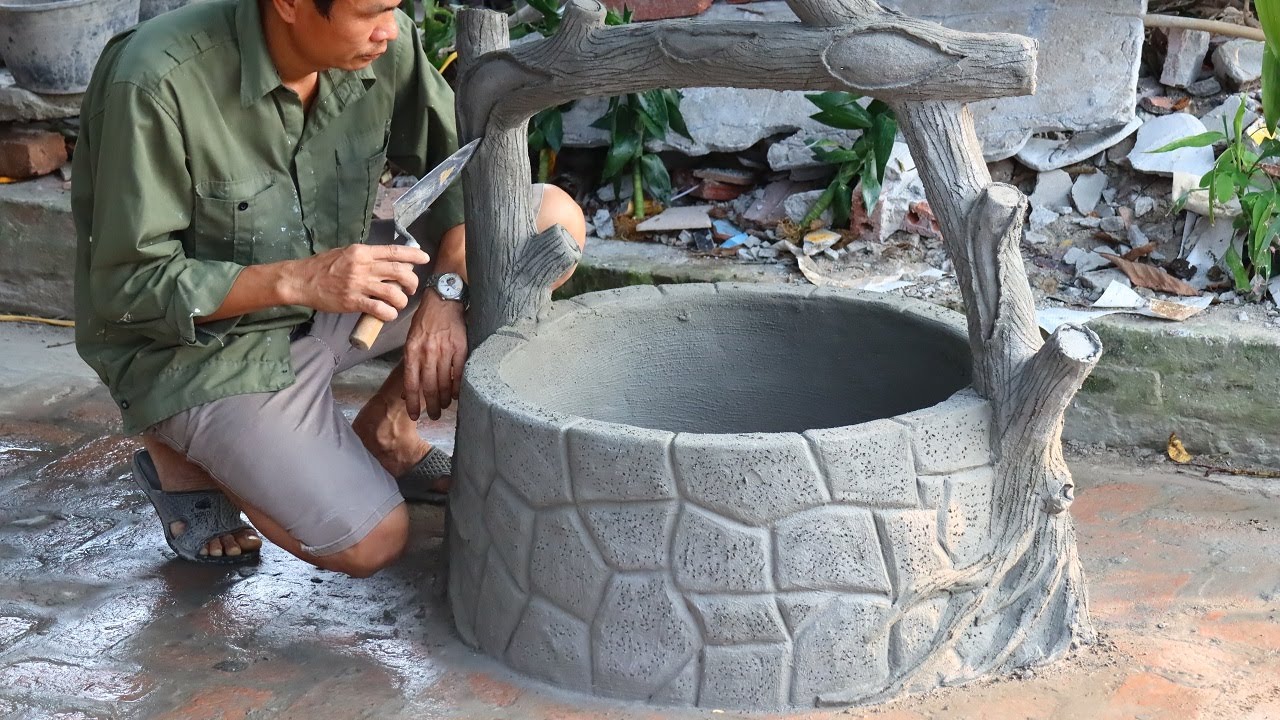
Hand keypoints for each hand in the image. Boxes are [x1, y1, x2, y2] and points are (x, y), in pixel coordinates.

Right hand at [286, 244, 429, 320]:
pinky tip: (388, 314)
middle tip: (410, 288)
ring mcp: (358, 284)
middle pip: (399, 272)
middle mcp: (363, 266)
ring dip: (401, 300)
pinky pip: (379, 309)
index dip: (413, 254)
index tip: (425, 257)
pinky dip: (389, 313)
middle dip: (412, 281)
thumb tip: (389, 260)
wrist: (302, 280)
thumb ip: (367, 256)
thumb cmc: (323, 266)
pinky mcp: (353, 301)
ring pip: (393, 293)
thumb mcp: (346, 253)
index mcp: (362, 252)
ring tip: (398, 303)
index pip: (393, 251)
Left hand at [403, 294, 466, 420]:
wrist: (443, 300)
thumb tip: (408, 390)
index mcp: (412, 351)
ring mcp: (444, 351)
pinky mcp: (460, 348)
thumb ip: (410, 363)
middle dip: (431, 405)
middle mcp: (427, 352)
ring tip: (444, 407)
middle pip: (428, 387)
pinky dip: (457, 387)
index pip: (411, 383)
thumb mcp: (411, 340)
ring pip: (444, 382)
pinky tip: (455, 395)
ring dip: (444, 399)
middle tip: (434, 416)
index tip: (415, 415)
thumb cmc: (426, 321)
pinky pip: (459, 373)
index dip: (413, 402)